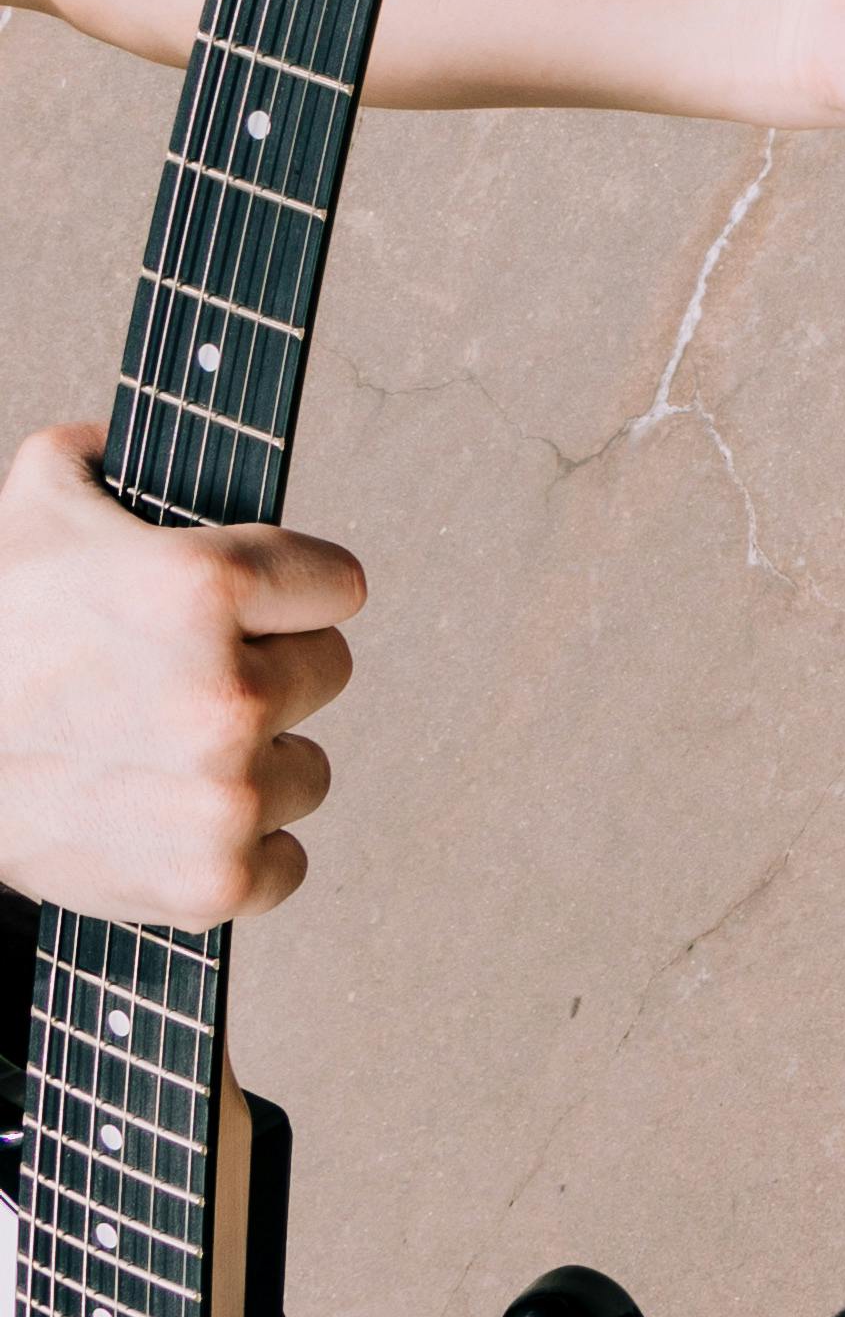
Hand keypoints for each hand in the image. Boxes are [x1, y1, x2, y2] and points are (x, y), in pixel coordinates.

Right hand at [0, 423, 361, 924]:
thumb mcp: (33, 511)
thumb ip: (98, 454)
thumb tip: (126, 437)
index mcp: (199, 586)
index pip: (337, 584)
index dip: (287, 591)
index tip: (248, 606)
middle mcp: (222, 695)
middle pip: (329, 671)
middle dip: (268, 671)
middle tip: (185, 682)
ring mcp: (222, 796)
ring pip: (308, 768)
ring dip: (254, 764)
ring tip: (166, 755)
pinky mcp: (212, 880)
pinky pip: (286, 862)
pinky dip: (241, 853)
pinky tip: (174, 822)